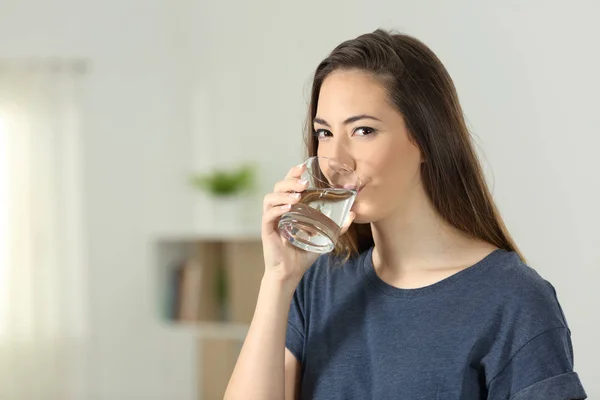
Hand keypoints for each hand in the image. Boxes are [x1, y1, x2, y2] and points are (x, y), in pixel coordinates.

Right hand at [261, 163, 355, 284]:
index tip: (303, 167)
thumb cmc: (303, 253)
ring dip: (283, 194)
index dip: (293, 174)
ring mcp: (271, 220)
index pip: (288, 185)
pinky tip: (289, 207)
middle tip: (304, 183)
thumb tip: (353, 214)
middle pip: (278, 187)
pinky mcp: (267, 231)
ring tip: (298, 196)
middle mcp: (278, 210)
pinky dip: (278, 209)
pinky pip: (268, 215)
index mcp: (289, 207)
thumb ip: (337, 226)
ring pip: (270, 198)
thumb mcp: (324, 237)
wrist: (290, 272)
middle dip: (290, 181)